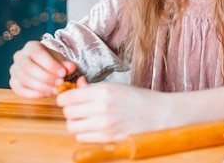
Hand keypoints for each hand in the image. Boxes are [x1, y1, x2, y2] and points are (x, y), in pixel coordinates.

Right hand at [9, 40, 76, 97]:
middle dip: (46, 77)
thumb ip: (66, 64)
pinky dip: (34, 94)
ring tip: (55, 90)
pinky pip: (20, 90)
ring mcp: (14, 70)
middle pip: (28, 67)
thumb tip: (71, 67)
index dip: (50, 64)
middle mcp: (19, 56)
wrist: (44, 67)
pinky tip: (46, 94)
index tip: (63, 73)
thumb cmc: (52, 62)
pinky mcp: (13, 82)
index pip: (37, 54)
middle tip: (60, 84)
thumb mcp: (60, 60)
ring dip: (41, 87)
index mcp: (31, 46)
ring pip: (24, 79)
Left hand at [56, 80, 170, 142]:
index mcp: (103, 90)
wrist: (158, 114)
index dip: (64, 98)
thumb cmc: (138, 98)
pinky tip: (93, 127)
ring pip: (72, 126)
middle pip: (68, 112)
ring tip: (85, 118)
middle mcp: (101, 107)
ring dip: (76, 123)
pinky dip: (83, 133)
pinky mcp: (107, 138)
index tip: (68, 99)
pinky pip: (81, 138)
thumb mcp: (116, 86)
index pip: (68, 97)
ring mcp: (104, 124)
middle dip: (70, 110)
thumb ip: (93, 88)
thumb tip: (76, 86)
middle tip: (78, 108)